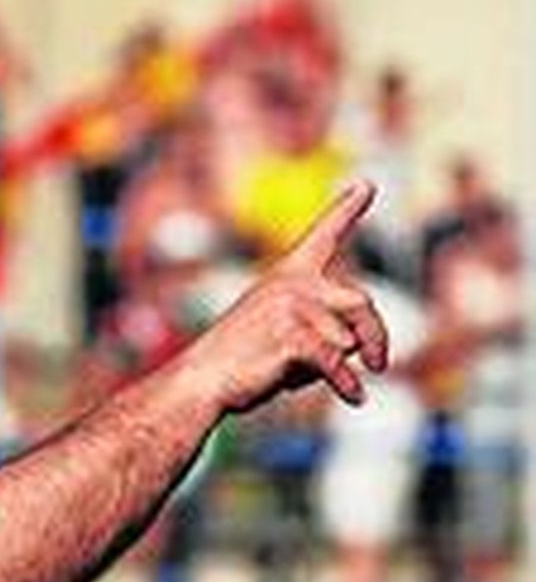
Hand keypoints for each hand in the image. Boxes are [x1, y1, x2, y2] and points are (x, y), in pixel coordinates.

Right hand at [186, 180, 389, 414]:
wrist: (200, 381)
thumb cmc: (237, 361)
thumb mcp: (276, 329)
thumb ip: (319, 325)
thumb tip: (366, 348)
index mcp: (286, 275)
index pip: (322, 236)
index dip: (345, 210)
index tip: (367, 184)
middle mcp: (293, 284)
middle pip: (361, 303)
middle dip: (376, 337)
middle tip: (381, 363)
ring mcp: (293, 308)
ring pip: (347, 342)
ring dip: (332, 369)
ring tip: (290, 375)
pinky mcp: (294, 337)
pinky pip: (337, 363)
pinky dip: (346, 385)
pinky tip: (354, 398)